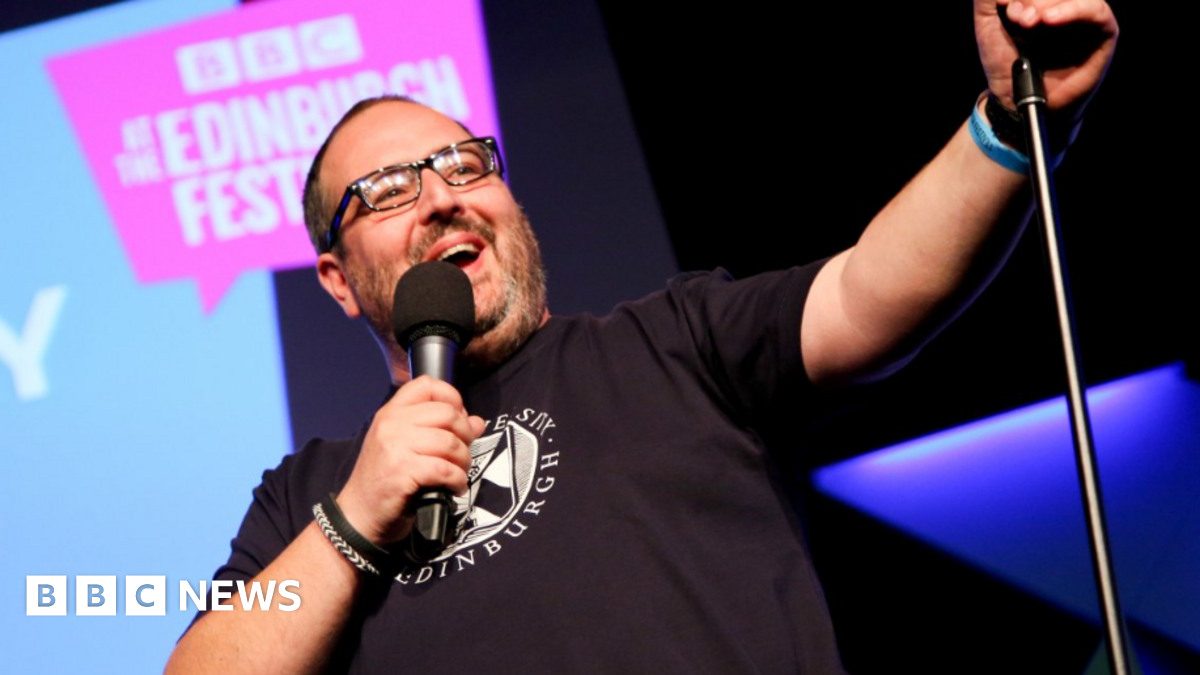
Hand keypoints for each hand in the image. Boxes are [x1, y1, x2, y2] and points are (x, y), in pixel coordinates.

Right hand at [335, 376, 484, 544]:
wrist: (359, 515)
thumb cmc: (385, 481)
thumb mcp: (407, 447)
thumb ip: (439, 430)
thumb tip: (477, 422)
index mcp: (391, 413)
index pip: (427, 385)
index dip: (452, 398)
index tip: (459, 419)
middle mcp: (391, 424)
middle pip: (447, 413)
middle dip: (465, 435)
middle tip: (462, 454)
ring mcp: (395, 446)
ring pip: (450, 442)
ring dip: (463, 461)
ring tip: (458, 473)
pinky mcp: (402, 471)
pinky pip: (445, 469)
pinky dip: (457, 480)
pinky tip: (454, 487)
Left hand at [975, 0, 1117, 112]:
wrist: (1016, 100)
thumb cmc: (1004, 64)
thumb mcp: (987, 25)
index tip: (1003, 4)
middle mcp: (1064, 4)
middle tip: (1017, 18)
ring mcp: (1084, 16)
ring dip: (1047, 2)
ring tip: (1028, 22)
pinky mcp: (1102, 31)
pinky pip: (1097, 10)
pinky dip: (1075, 9)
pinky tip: (1050, 19)